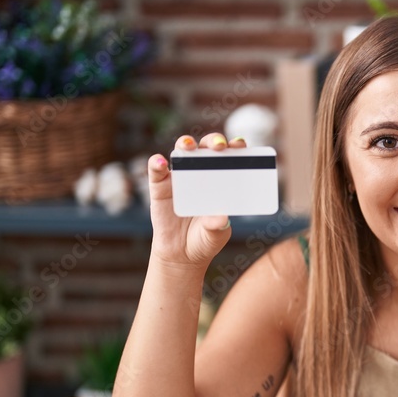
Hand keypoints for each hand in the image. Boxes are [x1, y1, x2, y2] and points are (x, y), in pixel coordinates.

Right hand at [147, 133, 246, 269]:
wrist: (182, 255)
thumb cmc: (205, 239)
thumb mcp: (216, 234)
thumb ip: (218, 226)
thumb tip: (221, 217)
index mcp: (221, 180)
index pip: (230, 157)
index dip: (235, 147)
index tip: (241, 145)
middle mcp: (201, 173)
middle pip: (207, 148)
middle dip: (213, 141)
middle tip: (219, 147)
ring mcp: (180, 178)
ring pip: (183, 152)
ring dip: (185, 144)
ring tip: (188, 146)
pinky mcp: (160, 186)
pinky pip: (157, 170)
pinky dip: (156, 163)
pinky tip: (160, 162)